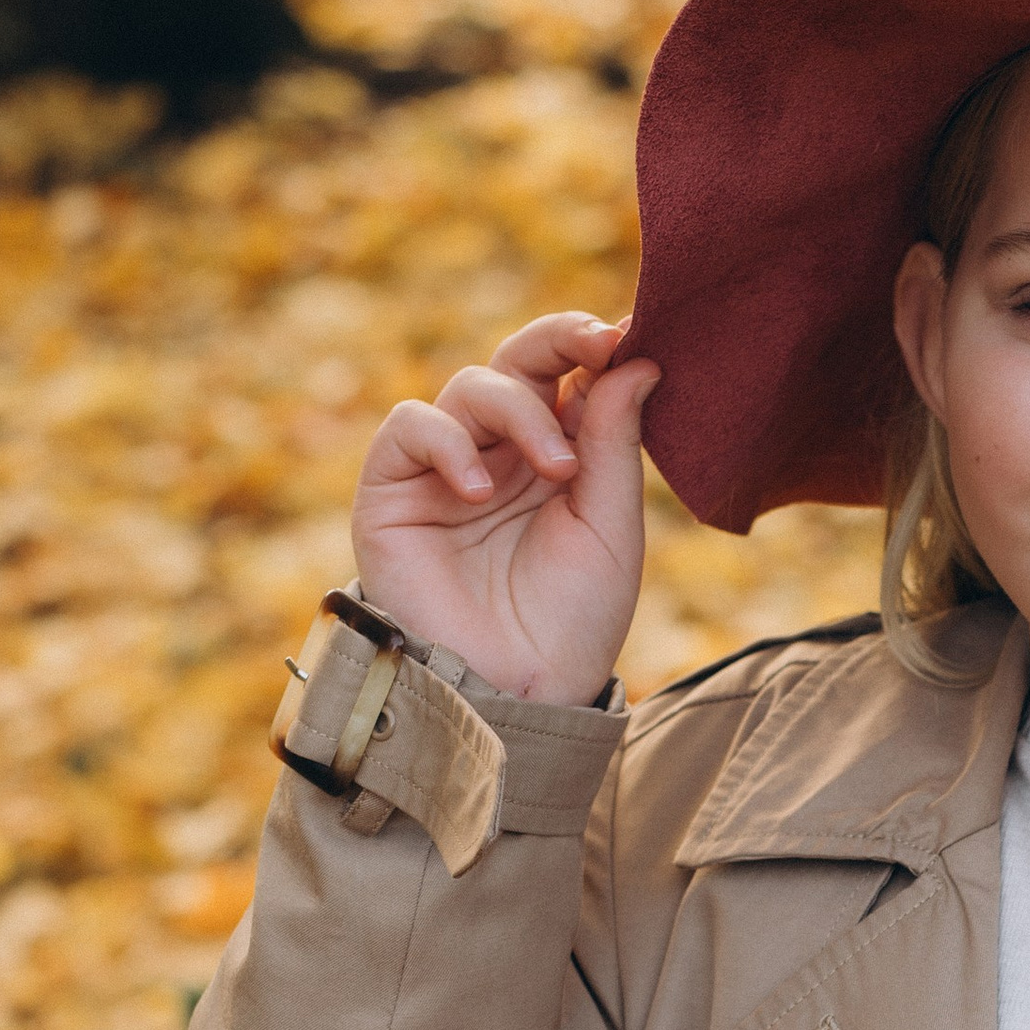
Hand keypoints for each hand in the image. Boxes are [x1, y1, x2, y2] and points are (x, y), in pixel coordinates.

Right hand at [351, 312, 659, 704]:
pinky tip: (481, 490)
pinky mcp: (393, 490)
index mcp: (558, 457)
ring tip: (555, 471)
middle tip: (596, 346)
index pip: (568, 374)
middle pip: (518, 361)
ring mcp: (446, 469)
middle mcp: (501, 454)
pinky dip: (448, 442)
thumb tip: (637, 356)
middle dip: (556, 341)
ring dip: (518, 412)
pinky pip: (410, 426)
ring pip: (471, 386)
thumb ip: (615, 441)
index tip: (627, 335)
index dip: (590, 344)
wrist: (514, 693)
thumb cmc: (570, 623)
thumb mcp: (609, 526)